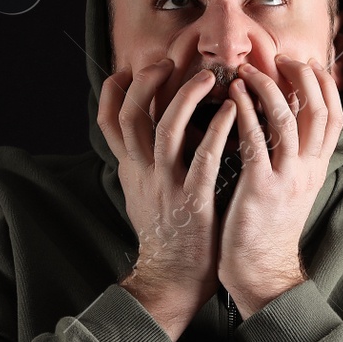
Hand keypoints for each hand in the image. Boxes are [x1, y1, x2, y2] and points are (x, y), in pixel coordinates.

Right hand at [98, 58, 238, 319]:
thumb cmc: (166, 236)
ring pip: (165, 130)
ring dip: (184, 98)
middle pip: (131, 116)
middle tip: (167, 61)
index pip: (109, 121)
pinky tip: (233, 112)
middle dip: (146, 82)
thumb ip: (143, 164)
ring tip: (206, 76)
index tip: (128, 68)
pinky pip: (202, 159)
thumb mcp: (142, 195)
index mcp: (132, 170)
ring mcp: (166, 186)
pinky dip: (216, 131)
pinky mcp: (193, 201)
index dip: (114, 91)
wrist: (171, 280)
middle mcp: (143, 173)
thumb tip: (145, 135)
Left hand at [219, 55, 342, 316]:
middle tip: (279, 56)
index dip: (322, 83)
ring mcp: (286, 178)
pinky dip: (246, 115)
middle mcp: (308, 169)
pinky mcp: (261, 189)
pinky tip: (233, 97)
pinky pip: (257, 144)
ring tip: (249, 69)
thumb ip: (291, 155)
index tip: (305, 60)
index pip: (333, 114)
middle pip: (318, 110)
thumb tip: (285, 120)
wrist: (262, 272)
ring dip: (269, 89)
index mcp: (315, 167)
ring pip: (289, 121)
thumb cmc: (268, 227)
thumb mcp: (291, 187)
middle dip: (301, 76)